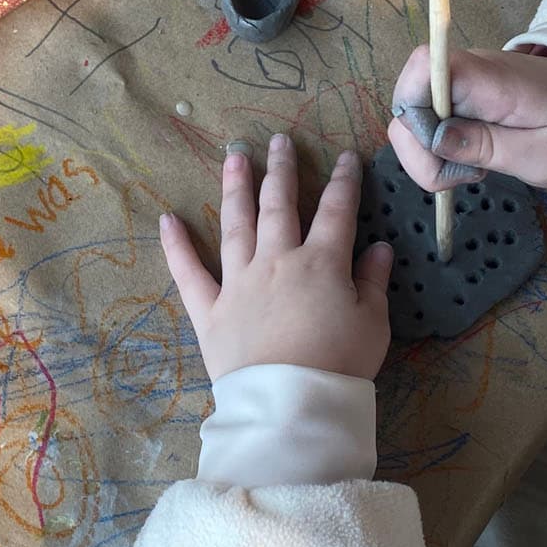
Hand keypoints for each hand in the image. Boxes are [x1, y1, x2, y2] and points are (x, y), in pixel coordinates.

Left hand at [158, 135, 392, 380]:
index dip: (343, 182)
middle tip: (279, 141)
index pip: (336, 211)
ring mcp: (239, 283)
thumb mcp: (373, 324)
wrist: (291, 405)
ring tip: (234, 157)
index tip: (346, 158)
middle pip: (279, 205)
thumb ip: (373, 282)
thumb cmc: (339, 365)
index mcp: (321, 263)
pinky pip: (188, 273)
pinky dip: (176, 245)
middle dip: (281, 170)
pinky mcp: (209, 311)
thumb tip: (379, 247)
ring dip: (235, 187)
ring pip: (236, 225)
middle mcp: (277, 261)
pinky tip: (167, 219)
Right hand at [386, 47, 546, 191]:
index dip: (415, 113)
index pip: (424, 67)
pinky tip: (469, 160)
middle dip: (418, 150)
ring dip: (427, 154)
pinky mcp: (456, 97)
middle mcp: (466, 71)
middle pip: (406, 99)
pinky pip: (425, 121)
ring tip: (472, 169)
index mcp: (491, 79)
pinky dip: (436, 149)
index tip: (445, 152)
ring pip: (410, 115)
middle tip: (463, 176)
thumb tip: (436, 139)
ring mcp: (458, 83)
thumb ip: (490, 147)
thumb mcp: (544, 156)